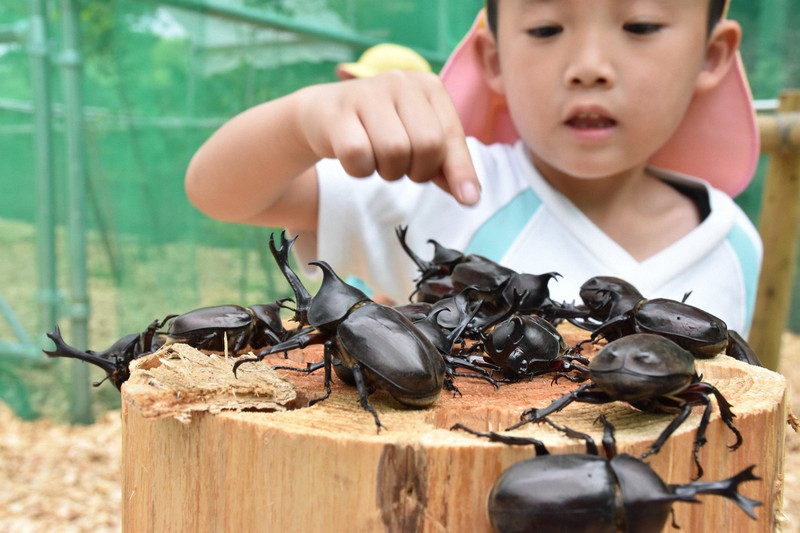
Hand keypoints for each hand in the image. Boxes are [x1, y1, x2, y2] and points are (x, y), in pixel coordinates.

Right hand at [296, 71, 480, 204]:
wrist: (323, 115)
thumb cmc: (381, 130)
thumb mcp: (419, 141)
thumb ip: (447, 165)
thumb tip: (471, 197)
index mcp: (428, 86)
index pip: (451, 136)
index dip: (459, 171)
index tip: (468, 199)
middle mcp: (401, 82)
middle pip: (427, 146)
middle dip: (418, 170)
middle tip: (402, 166)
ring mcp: (367, 93)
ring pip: (394, 152)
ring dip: (387, 170)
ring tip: (378, 158)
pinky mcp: (338, 112)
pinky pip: (359, 156)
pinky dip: (359, 170)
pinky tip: (355, 157)